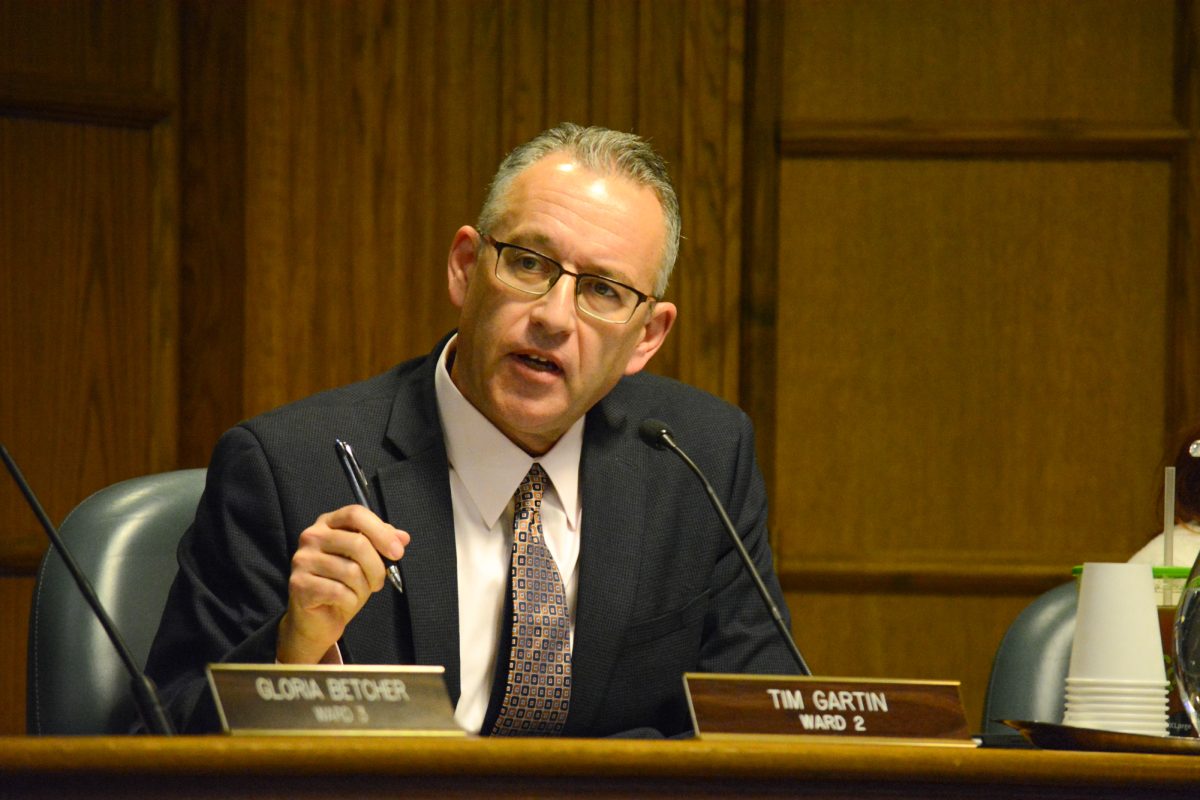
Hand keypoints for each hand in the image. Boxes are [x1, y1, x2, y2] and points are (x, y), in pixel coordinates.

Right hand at [276, 505, 409, 662]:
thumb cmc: (343, 585)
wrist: (317, 619)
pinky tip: (344, 602)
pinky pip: (339, 591)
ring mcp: (302, 560)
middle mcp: (311, 536)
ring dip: (363, 588)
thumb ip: (381, 544)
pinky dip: (350, 601)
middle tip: (379, 582)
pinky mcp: (299, 584)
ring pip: (351, 570)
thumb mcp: (366, 561)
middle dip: (377, 568)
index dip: (381, 531)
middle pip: (357, 543)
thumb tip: (403, 537)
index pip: (356, 514)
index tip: (397, 552)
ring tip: (357, 593)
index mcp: (327, 523)